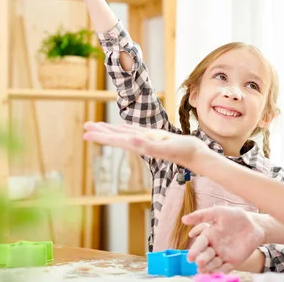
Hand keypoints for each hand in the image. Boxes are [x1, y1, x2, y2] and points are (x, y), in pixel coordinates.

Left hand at [83, 121, 206, 168]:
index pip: (117, 140)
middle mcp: (141, 143)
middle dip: (101, 132)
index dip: (102, 137)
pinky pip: (135, 132)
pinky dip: (125, 129)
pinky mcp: (154, 137)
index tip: (86, 134)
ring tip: (97, 126)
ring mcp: (147, 140)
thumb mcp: (168, 147)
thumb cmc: (186, 152)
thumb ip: (151, 147)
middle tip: (85, 127)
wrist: (197, 156)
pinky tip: (121, 130)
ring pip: (124, 134)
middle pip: (116, 137)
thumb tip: (132, 141)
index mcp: (141, 145)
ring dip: (110, 130)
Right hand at [183, 207, 264, 273]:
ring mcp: (222, 255)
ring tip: (206, 268)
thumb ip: (202, 215)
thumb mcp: (219, 212)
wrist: (254, 224)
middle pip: (204, 256)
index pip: (199, 245)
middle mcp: (213, 247)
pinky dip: (220, 271)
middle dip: (201, 260)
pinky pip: (224, 269)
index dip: (194, 251)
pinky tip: (219, 271)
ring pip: (212, 265)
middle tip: (200, 261)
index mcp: (208, 236)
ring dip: (209, 267)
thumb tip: (183, 220)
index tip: (191, 257)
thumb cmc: (236, 216)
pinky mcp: (232, 262)